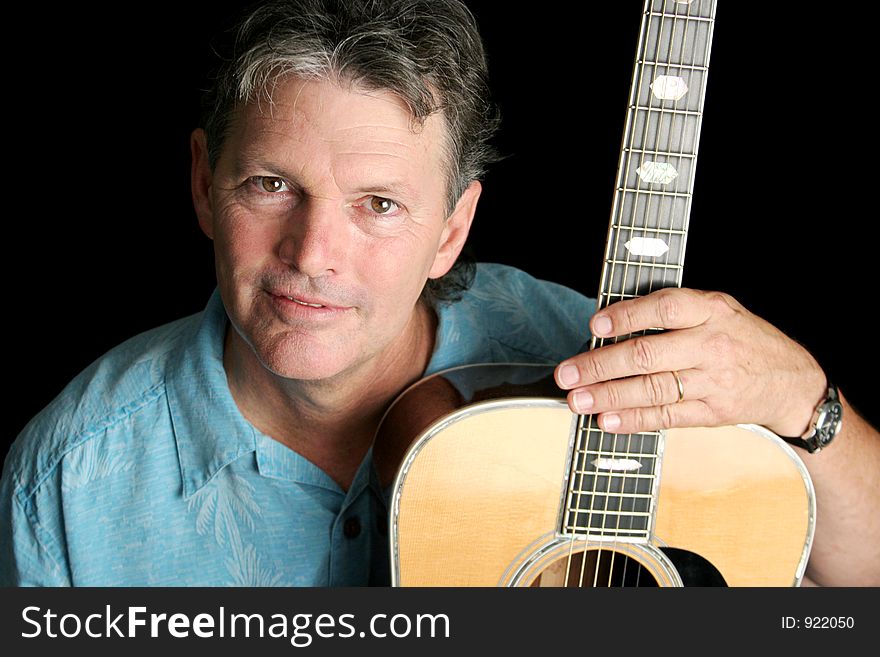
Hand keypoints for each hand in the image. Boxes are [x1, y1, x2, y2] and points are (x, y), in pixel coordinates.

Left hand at [554, 288, 826, 435]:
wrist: (792, 382)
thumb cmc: (743, 339)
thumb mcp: (719, 309)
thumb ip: (675, 311)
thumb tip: (613, 324)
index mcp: (712, 310)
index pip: (663, 310)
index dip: (626, 317)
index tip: (595, 326)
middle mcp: (712, 345)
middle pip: (647, 356)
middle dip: (600, 366)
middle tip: (566, 373)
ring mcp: (713, 382)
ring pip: (652, 390)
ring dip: (608, 396)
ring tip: (577, 398)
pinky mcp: (712, 413)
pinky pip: (666, 417)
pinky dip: (633, 419)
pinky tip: (607, 420)